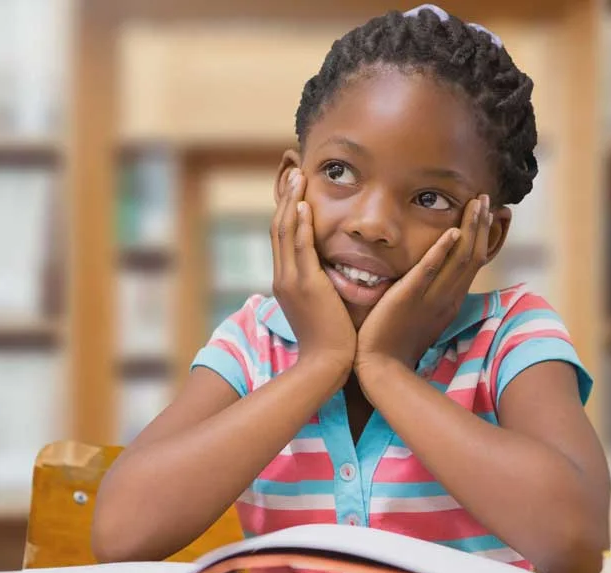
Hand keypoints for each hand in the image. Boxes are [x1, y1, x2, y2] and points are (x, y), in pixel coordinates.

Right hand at [271, 169, 356, 370]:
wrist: (326, 364)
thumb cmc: (331, 340)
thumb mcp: (321, 306)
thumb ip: (321, 285)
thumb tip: (332, 271)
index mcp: (286, 281)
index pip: (282, 237)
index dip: (286, 209)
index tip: (294, 188)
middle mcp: (283, 277)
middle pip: (278, 227)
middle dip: (285, 197)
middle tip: (293, 171)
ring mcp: (291, 280)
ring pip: (285, 232)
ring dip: (291, 201)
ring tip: (297, 176)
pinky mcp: (305, 285)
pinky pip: (300, 248)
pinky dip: (300, 225)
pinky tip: (303, 206)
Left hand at [355, 195, 493, 374]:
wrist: (381, 369)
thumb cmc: (396, 343)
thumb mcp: (423, 316)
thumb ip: (430, 294)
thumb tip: (434, 276)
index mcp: (451, 301)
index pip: (474, 263)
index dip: (484, 237)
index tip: (489, 214)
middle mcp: (447, 298)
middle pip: (472, 256)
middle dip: (481, 225)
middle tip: (486, 198)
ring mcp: (430, 298)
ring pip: (458, 260)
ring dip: (469, 229)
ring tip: (476, 204)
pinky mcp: (408, 299)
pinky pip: (428, 272)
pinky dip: (441, 251)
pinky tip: (451, 232)